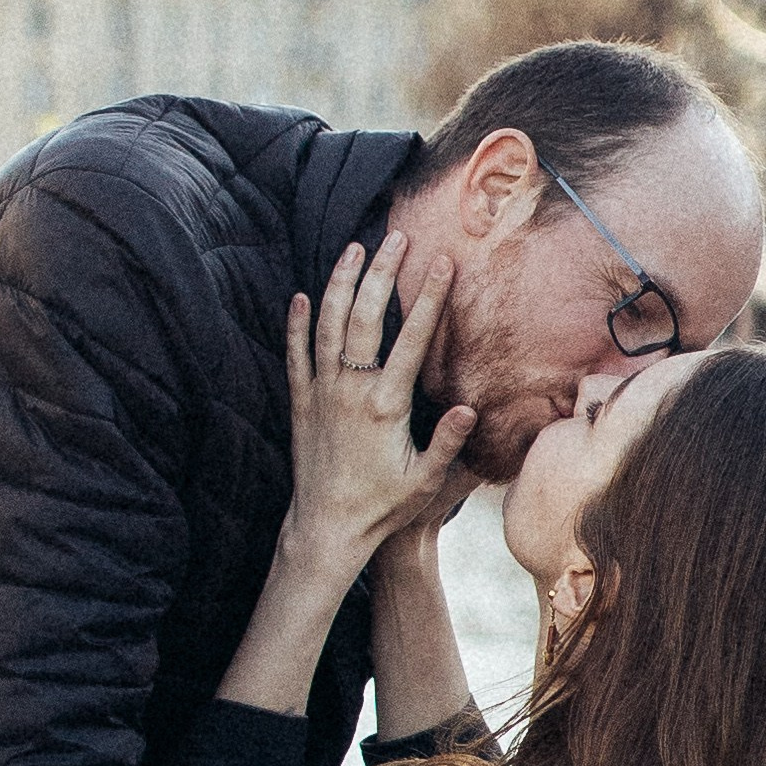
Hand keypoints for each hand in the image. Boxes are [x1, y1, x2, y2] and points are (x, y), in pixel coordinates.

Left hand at [281, 232, 475, 579]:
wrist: (325, 528)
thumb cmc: (381, 506)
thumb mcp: (425, 479)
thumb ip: (447, 442)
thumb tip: (470, 408)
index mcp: (385, 406)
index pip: (411, 339)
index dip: (428, 298)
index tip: (441, 263)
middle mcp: (350, 391)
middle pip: (366, 317)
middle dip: (382, 273)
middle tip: (396, 237)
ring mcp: (321, 393)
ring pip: (328, 325)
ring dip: (341, 283)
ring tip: (354, 249)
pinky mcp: (299, 402)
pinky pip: (295, 354)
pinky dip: (297, 323)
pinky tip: (302, 296)